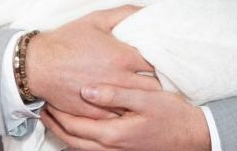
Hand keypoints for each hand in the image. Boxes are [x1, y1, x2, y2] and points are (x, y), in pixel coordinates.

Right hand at [26, 6, 159, 117]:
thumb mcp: (96, 19)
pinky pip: (121, 116)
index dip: (165, 60)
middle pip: (154, 86)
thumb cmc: (66, 41)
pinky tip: (130, 105)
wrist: (38, 65)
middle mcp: (119, 80)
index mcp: (122, 57)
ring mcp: (109, 99)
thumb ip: (125, 13)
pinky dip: (127, 110)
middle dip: (161, 81)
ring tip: (150, 92)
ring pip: (139, 104)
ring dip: (146, 98)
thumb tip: (147, 10)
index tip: (167, 59)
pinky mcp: (97, 113)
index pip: (158, 62)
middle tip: (163, 77)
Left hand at [42, 85, 210, 150]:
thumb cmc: (172, 114)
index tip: (46, 98)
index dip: (58, 113)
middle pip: (72, 140)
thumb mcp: (145, 98)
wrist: (193, 136)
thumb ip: (115, 94)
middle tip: (42, 108)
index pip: (74, 126)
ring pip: (80, 148)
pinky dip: (79, 139)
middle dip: (55, 125)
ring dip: (65, 133)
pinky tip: (78, 127)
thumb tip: (86, 90)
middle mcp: (112, 148)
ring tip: (54, 116)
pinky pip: (92, 149)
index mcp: (113, 134)